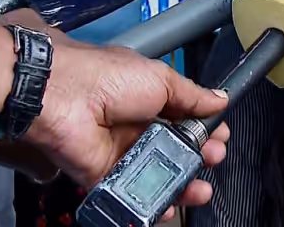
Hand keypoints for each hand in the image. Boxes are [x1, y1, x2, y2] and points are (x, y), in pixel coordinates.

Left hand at [22, 40, 230, 209]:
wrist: (61, 95)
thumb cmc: (106, 76)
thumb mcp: (161, 79)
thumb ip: (192, 96)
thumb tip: (220, 100)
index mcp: (149, 96)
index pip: (184, 116)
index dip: (205, 127)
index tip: (221, 135)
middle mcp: (135, 124)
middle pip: (174, 148)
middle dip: (199, 156)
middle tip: (213, 158)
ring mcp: (120, 151)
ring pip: (157, 173)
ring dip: (182, 183)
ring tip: (200, 188)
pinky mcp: (103, 174)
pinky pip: (131, 193)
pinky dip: (152, 203)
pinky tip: (171, 206)